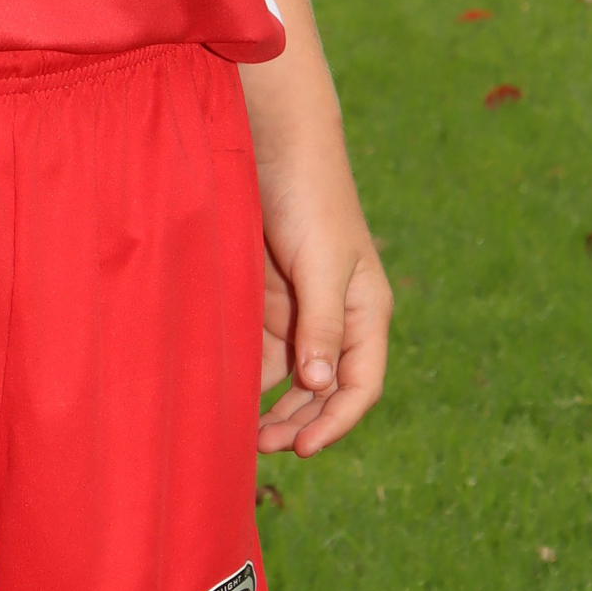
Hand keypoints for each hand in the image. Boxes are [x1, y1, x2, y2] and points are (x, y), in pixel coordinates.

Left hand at [254, 163, 391, 456]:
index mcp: (366, 312)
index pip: (359, 384)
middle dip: (300, 422)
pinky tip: (225, 392)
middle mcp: (337, 318)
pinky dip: (249, 376)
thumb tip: (320, 384)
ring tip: (243, 432)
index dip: (336, 421)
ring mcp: (301, 309)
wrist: (274, 143)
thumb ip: (322, 324)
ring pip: (291, 376)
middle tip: (263, 446)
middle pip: (324, 389)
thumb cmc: (310, 198)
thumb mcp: (321, 263)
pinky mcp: (267, 298)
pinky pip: (261, 350)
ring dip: (273, 407)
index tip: (303, 447)